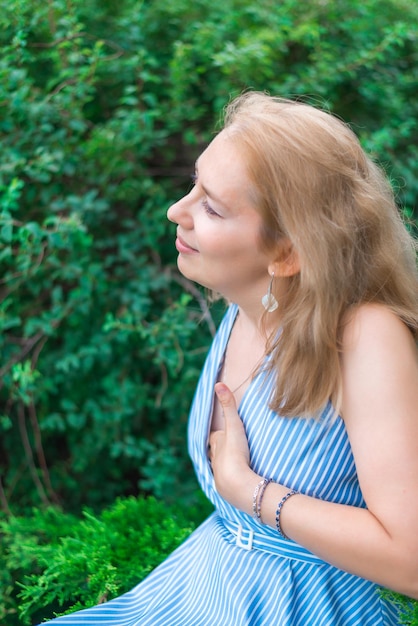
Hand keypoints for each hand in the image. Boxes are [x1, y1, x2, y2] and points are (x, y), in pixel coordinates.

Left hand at [208, 383, 253, 507]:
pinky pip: (228, 484)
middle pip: (216, 453)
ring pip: (220, 469)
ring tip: (232, 465)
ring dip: (225, 467)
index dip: (218, 434)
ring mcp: (220, 477)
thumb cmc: (235, 453)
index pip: (214, 437)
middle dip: (221, 450)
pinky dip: (231, 481)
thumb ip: (229, 406)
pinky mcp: (228, 491)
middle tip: (228, 448)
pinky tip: (236, 483)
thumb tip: (218, 384)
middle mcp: (215, 461)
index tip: (222, 432)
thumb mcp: (234, 426)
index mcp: (216, 445)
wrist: (239, 485)